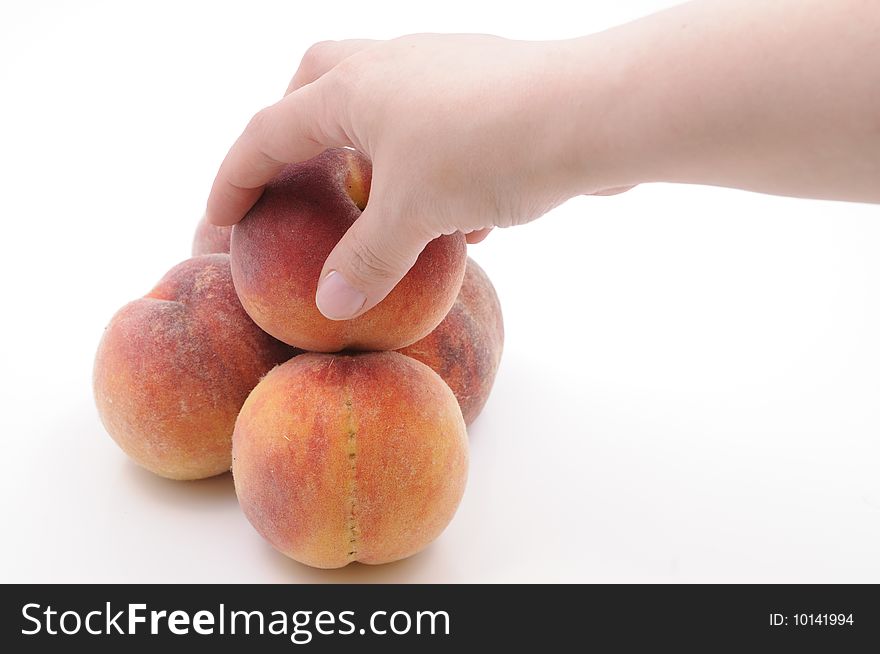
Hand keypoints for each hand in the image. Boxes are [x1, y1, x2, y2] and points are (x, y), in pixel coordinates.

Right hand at [206, 34, 629, 318]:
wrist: (592, 113)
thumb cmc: (487, 149)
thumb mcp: (414, 214)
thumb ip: (367, 261)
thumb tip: (331, 306)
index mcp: (352, 88)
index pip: (267, 134)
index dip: (234, 180)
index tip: (216, 220)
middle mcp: (390, 67)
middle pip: (315, 84)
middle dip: (293, 131)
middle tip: (293, 178)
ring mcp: (441, 72)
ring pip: (383, 107)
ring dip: (370, 154)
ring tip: (376, 210)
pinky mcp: (488, 91)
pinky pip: (438, 129)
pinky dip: (431, 171)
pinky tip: (457, 223)